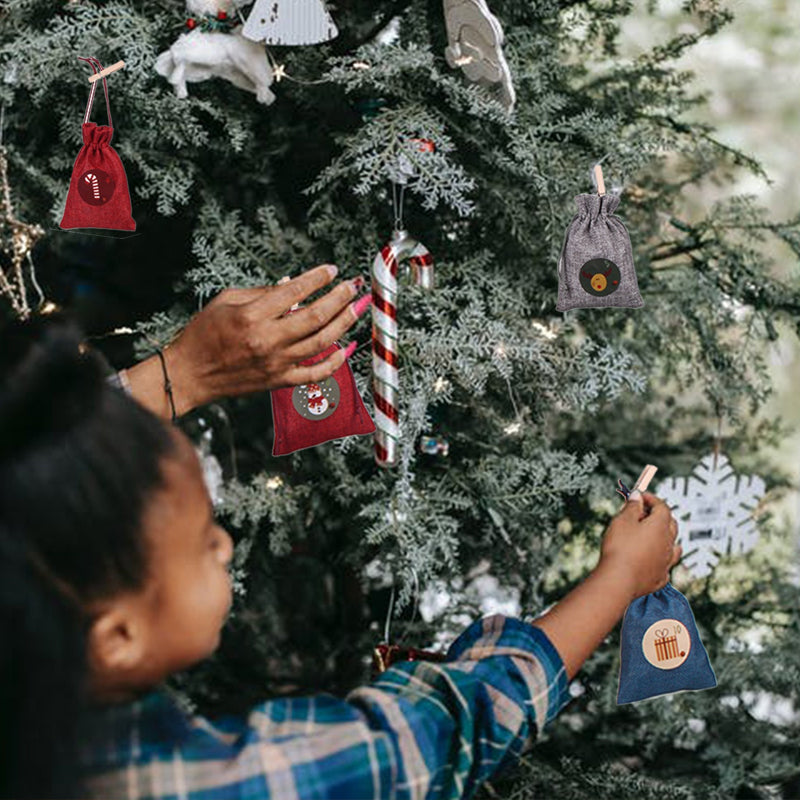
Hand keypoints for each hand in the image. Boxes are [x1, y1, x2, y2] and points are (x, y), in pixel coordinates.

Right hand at [125, 264, 371, 418]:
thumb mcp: (226, 300)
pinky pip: (315, 373)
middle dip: (339, 298)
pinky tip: (346, 348)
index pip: (294, 291)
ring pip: (321, 342)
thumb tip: (293, 284)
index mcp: (252, 316)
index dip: (317, 278)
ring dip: (343, 323)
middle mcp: (267, 340)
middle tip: (353, 285)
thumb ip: (262, 291)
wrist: (190, 374)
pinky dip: (334, 362)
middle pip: (315, 316)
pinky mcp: (279, 380)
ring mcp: (276, 362)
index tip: (331, 270)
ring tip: (357, 308)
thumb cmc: (203, 334)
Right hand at [598, 492, 681, 600]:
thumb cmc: (620, 548)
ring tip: (650, 536)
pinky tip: (650, 559)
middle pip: (670, 524)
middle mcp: (668, 543)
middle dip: (658, 515)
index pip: (662, 506)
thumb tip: (637, 497)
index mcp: (661, 526)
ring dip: (663, 537)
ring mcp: (666, 562)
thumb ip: (632, 507)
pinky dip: (659, 558)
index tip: (640, 496)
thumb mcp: (622, 520)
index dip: (651, 499)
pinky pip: (665, 564)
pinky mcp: (660, 578)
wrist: (619, 580)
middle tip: (641, 513)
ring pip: (672, 545)